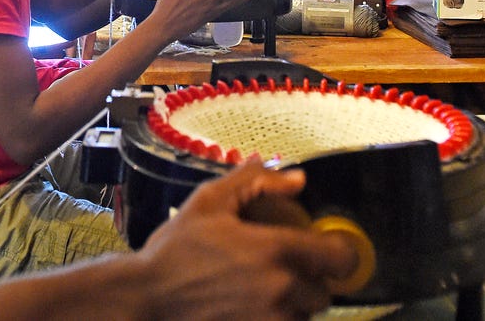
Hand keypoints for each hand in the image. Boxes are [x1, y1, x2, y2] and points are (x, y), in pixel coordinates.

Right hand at [134, 161, 358, 319]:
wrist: (145, 299)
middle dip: (308, 282)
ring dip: (292, 306)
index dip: (339, 253)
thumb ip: (256, 183)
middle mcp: (281, 291)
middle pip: (323, 293)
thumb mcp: (209, 202)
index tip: (326, 250)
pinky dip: (274, 320)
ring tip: (260, 292)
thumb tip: (296, 178)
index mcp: (275, 251)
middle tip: (281, 271)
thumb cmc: (175, 251)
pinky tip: (250, 308)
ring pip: (304, 317)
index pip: (340, 258)